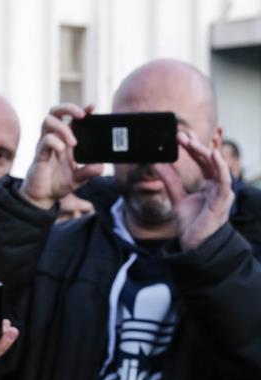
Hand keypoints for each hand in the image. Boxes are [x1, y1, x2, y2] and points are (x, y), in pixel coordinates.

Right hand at [19, 103, 102, 208]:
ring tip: (73, 142)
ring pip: (48, 121)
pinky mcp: (39, 154)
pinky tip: (62, 150)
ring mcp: (45, 145)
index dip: (80, 109)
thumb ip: (89, 172)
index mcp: (65, 140)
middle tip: (81, 115)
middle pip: (55, 112)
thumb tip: (101, 167)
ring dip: (62, 128)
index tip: (92, 107)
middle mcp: (54, 138)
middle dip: (68, 108)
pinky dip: (55, 142)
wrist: (42, 197)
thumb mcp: (79, 179)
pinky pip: (44, 141)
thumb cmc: (58, 183)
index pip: (71, 119)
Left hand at [153, 131, 234, 250]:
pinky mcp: (222, 200)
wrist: (194, 245)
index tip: (181, 135)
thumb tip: (157, 163)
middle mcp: (217, 186)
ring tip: (191, 141)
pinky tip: (213, 154)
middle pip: (209, 160)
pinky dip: (220, 166)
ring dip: (204, 151)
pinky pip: (223, 180)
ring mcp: (222, 192)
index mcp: (209, 184)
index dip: (194, 147)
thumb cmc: (190, 223)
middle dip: (196, 145)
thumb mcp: (176, 197)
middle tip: (181, 134)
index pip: (203, 160)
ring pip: (216, 166)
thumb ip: (169, 180)